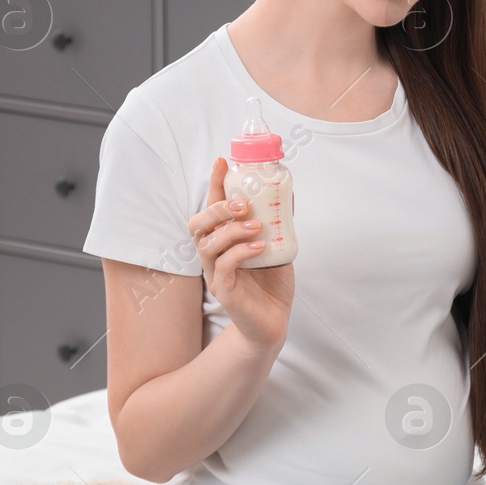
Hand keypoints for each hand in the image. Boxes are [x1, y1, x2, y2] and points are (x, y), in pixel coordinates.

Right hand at [188, 157, 294, 349]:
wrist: (274, 322)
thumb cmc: (271, 284)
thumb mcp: (278, 247)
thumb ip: (278, 224)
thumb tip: (287, 192)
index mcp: (223, 241)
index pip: (211, 207)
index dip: (214, 184)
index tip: (222, 162)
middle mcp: (213, 255)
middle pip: (198, 224)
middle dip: (218, 208)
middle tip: (244, 204)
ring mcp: (215, 274)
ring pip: (207, 245)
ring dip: (231, 230)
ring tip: (257, 226)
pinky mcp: (224, 292)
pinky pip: (223, 268)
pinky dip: (240, 253)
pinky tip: (259, 247)